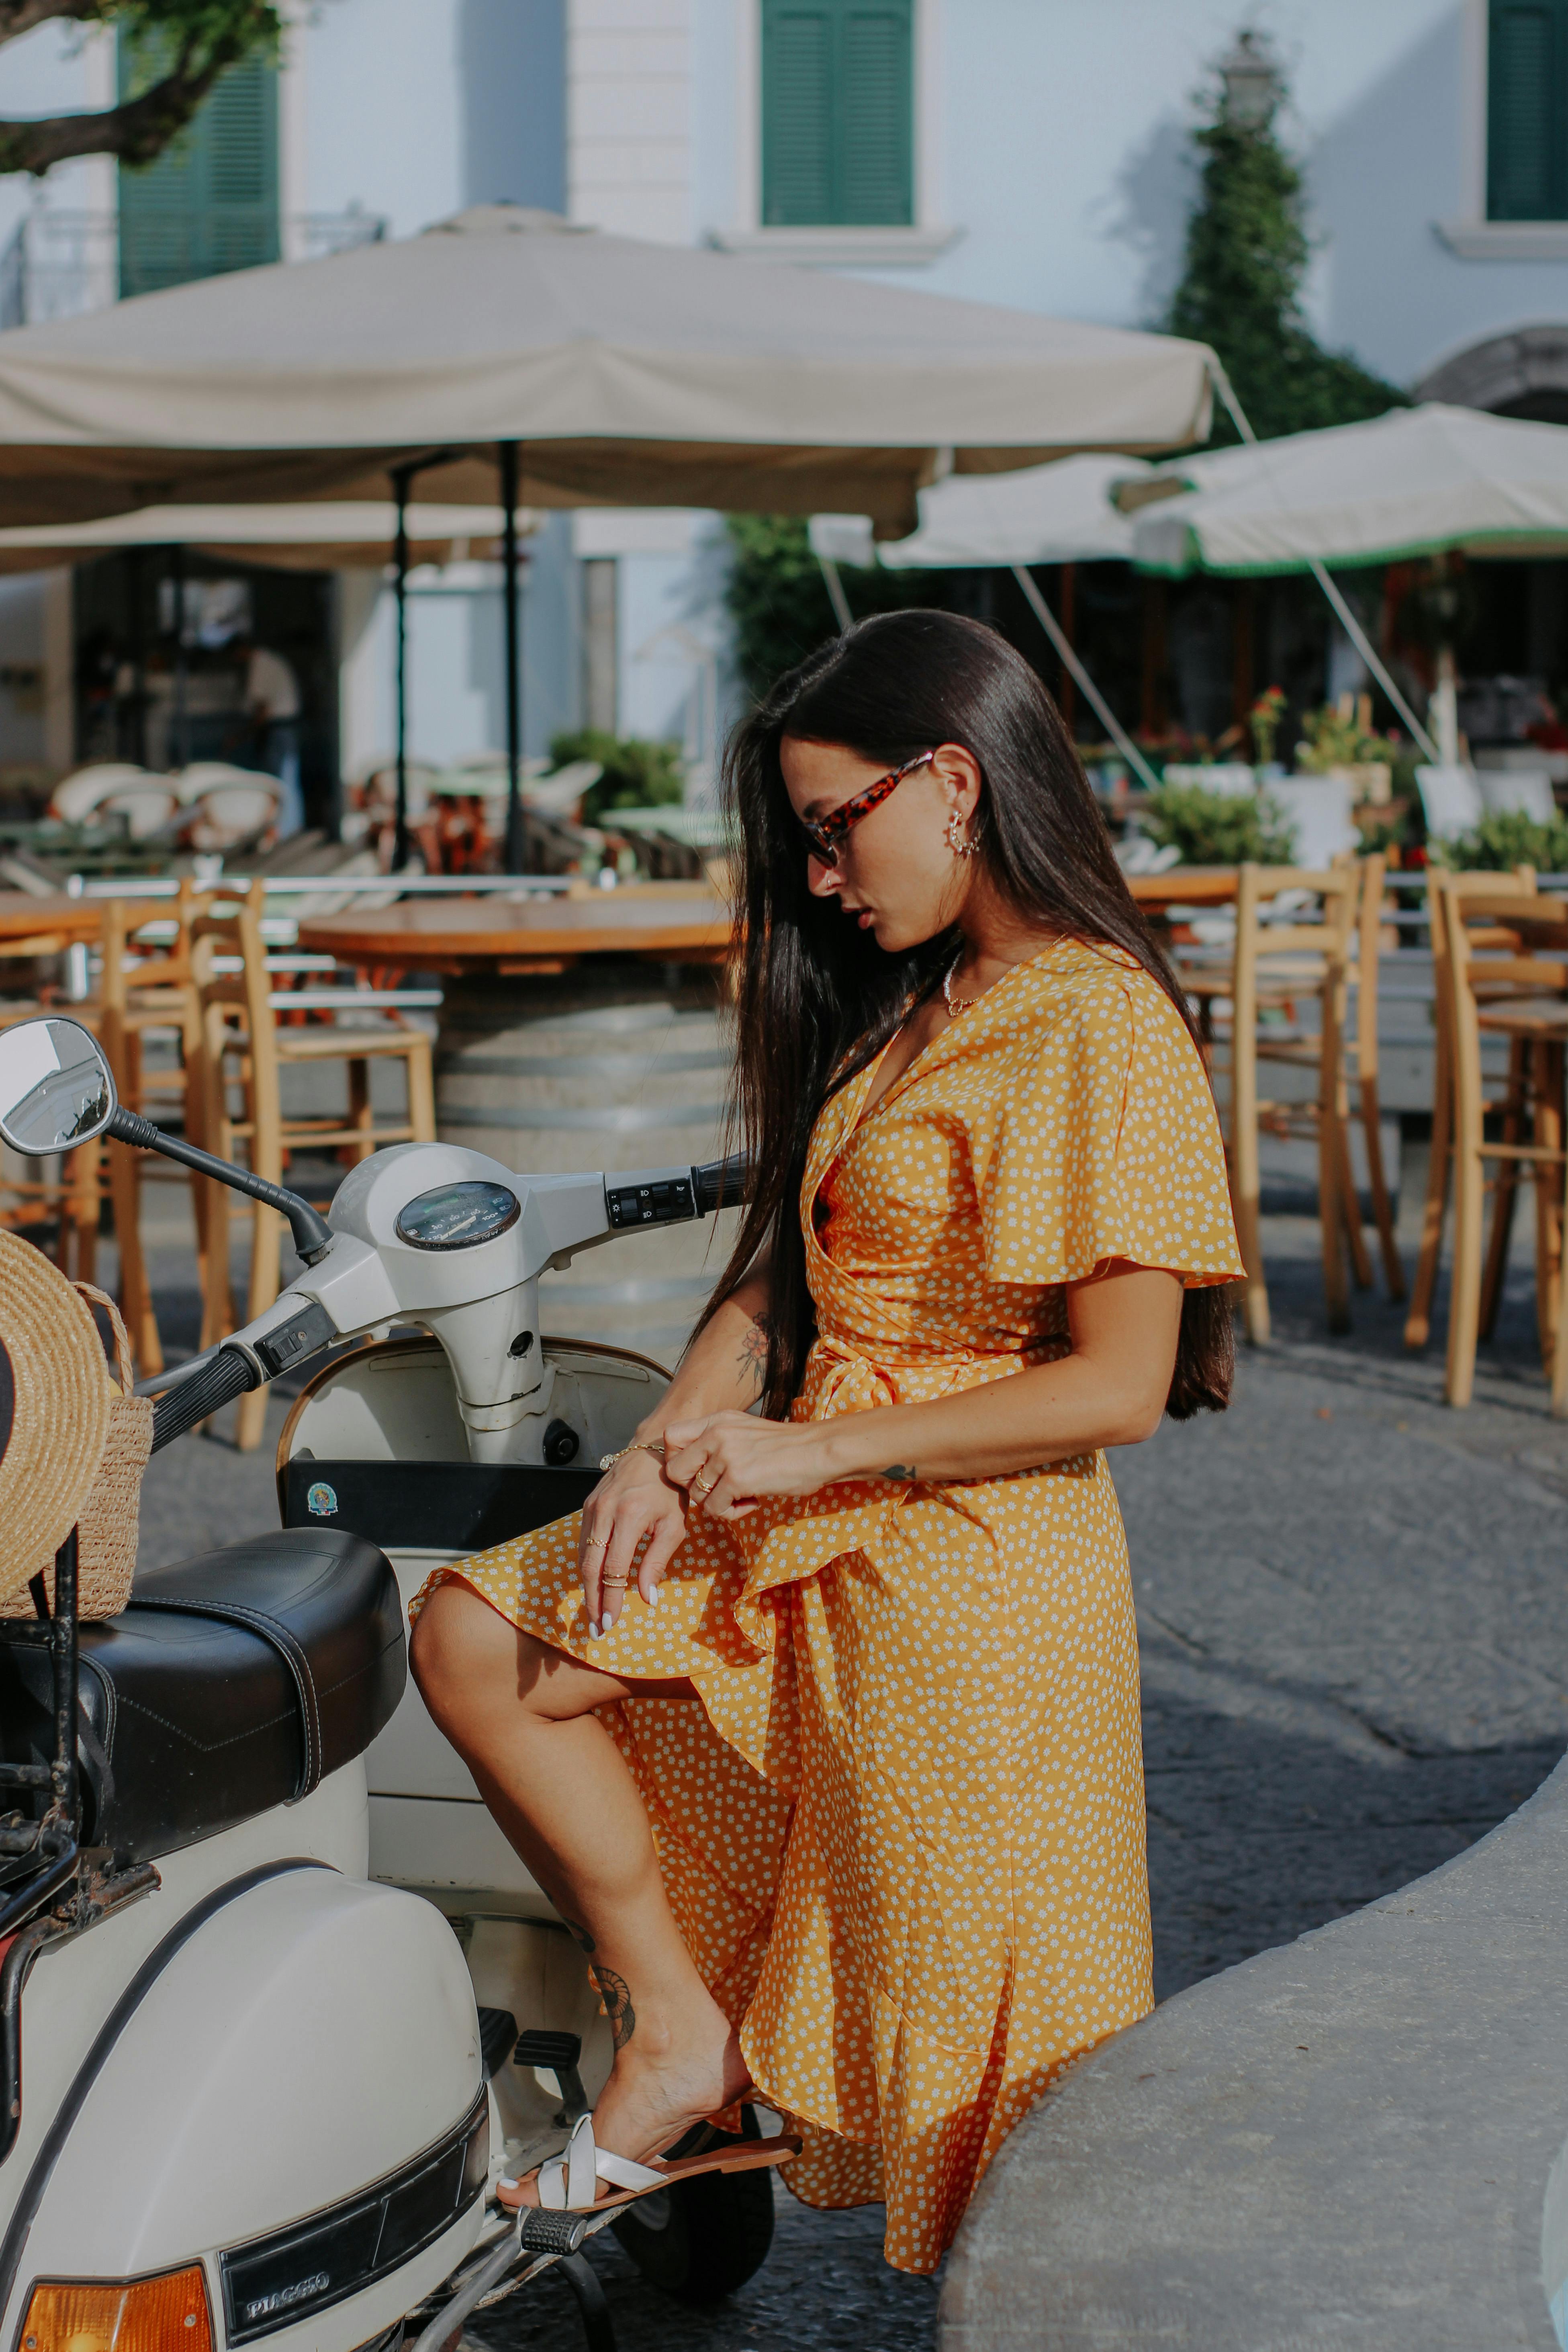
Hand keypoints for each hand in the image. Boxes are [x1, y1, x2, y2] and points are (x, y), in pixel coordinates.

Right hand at [578, 1447, 687, 1635]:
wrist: (654, 1452)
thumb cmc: (670, 1491)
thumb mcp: (673, 1526)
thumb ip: (657, 1562)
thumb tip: (647, 1599)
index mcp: (629, 1517)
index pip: (614, 1569)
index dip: (611, 1599)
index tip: (610, 1624)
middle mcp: (605, 1511)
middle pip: (590, 1567)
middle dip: (592, 1601)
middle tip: (596, 1629)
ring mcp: (592, 1507)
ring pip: (583, 1556)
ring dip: (587, 1588)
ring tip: (594, 1613)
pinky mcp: (587, 1505)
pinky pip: (583, 1542)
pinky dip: (586, 1566)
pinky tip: (593, 1584)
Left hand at [661, 1411, 833, 1520]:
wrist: (818, 1450)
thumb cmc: (785, 1447)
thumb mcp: (745, 1431)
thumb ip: (717, 1441)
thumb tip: (692, 1467)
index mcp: (717, 1420)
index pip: (670, 1437)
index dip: (677, 1459)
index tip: (698, 1470)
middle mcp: (716, 1434)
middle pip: (674, 1470)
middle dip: (693, 1487)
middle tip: (718, 1489)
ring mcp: (726, 1455)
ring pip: (697, 1495)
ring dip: (719, 1503)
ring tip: (744, 1495)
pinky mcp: (738, 1478)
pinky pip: (715, 1509)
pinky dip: (733, 1513)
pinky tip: (753, 1501)